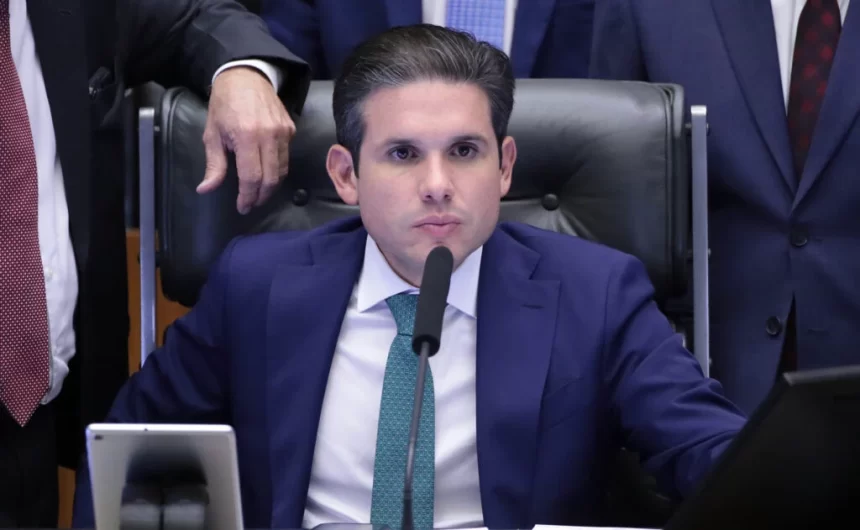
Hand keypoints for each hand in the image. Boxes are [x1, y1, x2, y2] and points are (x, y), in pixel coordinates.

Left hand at [198, 66, 295, 213]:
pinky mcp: (291, 129)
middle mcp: (269, 135)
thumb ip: (213, 165)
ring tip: (259, 192)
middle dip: (261, 196)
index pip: (252, 177)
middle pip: (271, 178)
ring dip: (271, 186)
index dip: (248, 196)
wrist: (246, 76)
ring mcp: (283, 132)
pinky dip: (277, 169)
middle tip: (252, 204)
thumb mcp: (212, 134)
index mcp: (246, 136)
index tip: (243, 207)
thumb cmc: (224, 105)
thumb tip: (205, 189)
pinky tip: (266, 171)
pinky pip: (286, 157)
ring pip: (282, 170)